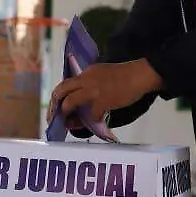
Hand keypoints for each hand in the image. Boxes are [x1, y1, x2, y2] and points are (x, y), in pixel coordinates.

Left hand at [47, 59, 163, 125]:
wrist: (140, 75)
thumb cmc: (125, 77)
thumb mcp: (102, 74)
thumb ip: (90, 85)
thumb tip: (81, 106)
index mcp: (85, 73)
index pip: (66, 84)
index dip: (59, 98)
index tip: (58, 109)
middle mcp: (85, 79)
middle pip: (61, 90)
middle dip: (54, 105)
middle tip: (54, 117)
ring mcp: (93, 89)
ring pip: (70, 101)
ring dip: (66, 113)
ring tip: (68, 123)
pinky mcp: (103, 99)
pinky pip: (91, 114)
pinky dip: (92, 121)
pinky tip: (95, 123)